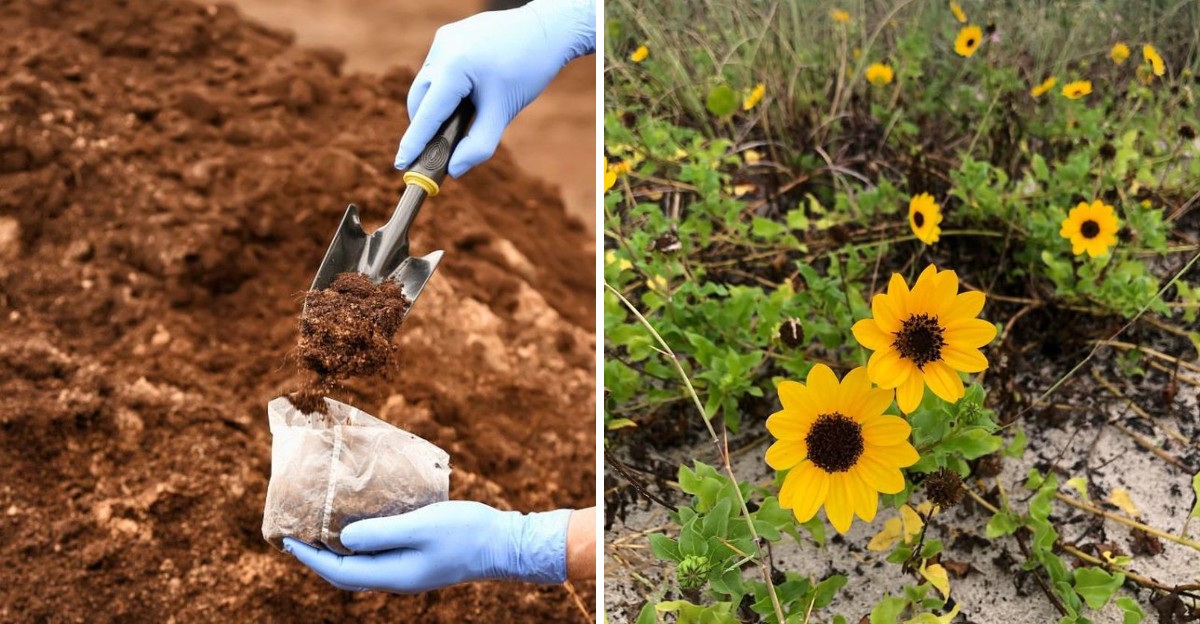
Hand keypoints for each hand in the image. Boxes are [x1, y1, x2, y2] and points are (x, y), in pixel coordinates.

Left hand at [283, 501, 571, 592]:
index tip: (287, 541)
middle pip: (347, 572)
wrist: (506, 543)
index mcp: (393, 574)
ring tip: (321, 527)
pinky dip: (363, 542)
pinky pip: (381, 554)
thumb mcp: (421, 526)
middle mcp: (398, 577)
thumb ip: (380, 533)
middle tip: (296, 535)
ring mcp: (410, 570)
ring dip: (339, 549)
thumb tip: (343, 538)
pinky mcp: (421, 558)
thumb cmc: (466, 532)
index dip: (310, 558)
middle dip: (318, 557)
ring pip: (363, 564)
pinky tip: (362, 523)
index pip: (339, 571)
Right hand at [394, 0, 595, 177]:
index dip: (414, 142)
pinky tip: (466, 94)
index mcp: (455, 67)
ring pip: (427, 84)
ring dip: (436, 105)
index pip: (427, 113)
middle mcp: (442, 49)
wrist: (545, 30)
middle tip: (440, 147)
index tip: (401, 164)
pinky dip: (444, 88)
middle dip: (427, 125)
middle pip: (420, 99)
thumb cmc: (528, 69)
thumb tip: (455, 169)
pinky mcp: (447, 35)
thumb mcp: (503, 111)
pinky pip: (437, 69)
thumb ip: (479, 144)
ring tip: (461, 116)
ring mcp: (443, 39)